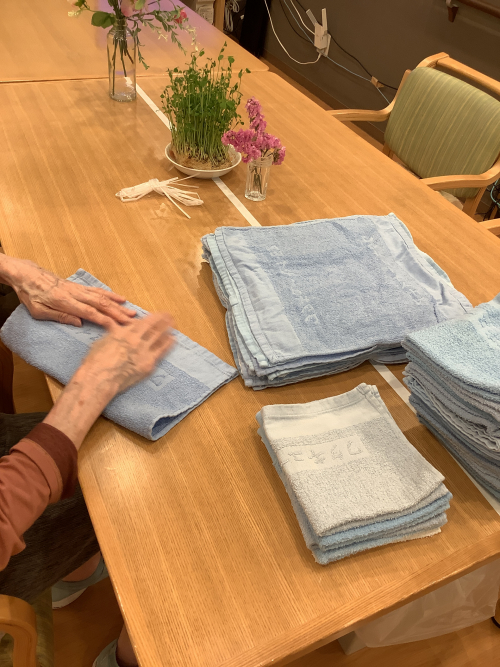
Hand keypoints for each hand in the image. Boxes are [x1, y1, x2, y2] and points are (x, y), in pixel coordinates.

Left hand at [3, 256, 135, 328]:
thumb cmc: (31, 295)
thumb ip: (60, 316)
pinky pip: (98, 291)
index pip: (90, 313)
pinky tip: (120, 298)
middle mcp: (75, 294)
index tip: (118, 328)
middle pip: (101, 305)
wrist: (27, 275)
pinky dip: (110, 295)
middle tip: (132, 322)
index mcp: (65, 302)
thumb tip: (79, 323)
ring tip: (132, 311)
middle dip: (118, 314)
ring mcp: (79, 289)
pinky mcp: (79, 286)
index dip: (106, 320)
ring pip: (102, 297)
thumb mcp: (38, 311)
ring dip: (118, 305)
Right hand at [44, 313, 175, 448]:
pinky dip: (168, 343)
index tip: (159, 314)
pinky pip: (161, 351)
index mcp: (125, 332)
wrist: (100, 378)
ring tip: (173, 325)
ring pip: (159, 336)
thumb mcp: (103, 341)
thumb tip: (118, 329)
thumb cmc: (96, 361)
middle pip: (154, 327)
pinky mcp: (148, 364)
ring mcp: (144, 351)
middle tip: (170, 316)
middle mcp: (137, 339)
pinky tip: (173, 339)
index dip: (154, 317)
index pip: (144, 322)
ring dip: (168, 329)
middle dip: (164, 320)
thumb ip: (114, 333)